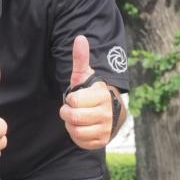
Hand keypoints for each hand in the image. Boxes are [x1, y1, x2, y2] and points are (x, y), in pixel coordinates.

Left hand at [59, 35, 112, 149]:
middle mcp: (107, 113)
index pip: (73, 101)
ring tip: (77, 118)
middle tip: (72, 110)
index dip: (70, 100)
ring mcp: (106, 128)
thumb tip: (80, 38)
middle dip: (67, 113)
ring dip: (71, 125)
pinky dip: (77, 136)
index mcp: (102, 96)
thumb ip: (81, 59)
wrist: (112, 113)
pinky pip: (81, 141)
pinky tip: (82, 128)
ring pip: (76, 131)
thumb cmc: (93, 93)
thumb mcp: (86, 76)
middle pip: (73, 117)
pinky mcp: (102, 141)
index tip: (76, 98)